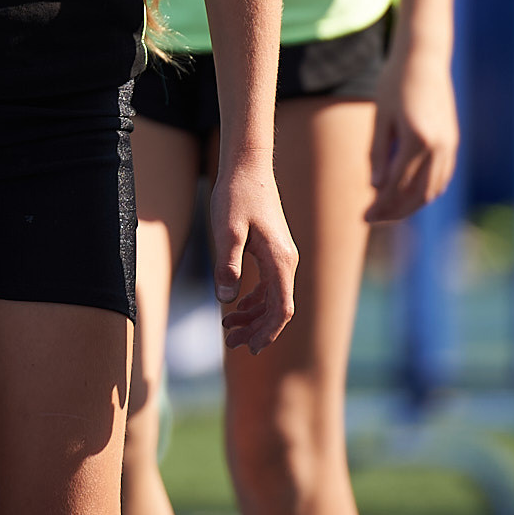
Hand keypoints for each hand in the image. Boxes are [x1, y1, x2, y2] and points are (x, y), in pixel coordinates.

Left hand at [210, 149, 297, 354]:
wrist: (246, 166)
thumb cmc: (236, 195)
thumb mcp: (226, 230)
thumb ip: (227, 265)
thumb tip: (227, 300)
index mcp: (280, 260)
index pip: (281, 308)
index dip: (268, 332)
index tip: (251, 348)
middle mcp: (287, 261)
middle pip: (277, 308)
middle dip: (257, 329)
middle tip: (232, 345)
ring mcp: (281, 256)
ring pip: (272, 298)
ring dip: (253, 317)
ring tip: (229, 331)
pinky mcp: (272, 250)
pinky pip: (268, 285)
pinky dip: (253, 300)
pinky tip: (236, 307)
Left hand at [367, 48, 459, 222]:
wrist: (424, 56)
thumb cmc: (395, 82)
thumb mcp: (380, 116)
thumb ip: (378, 153)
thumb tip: (376, 188)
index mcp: (416, 139)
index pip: (396, 186)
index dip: (380, 205)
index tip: (363, 217)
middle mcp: (438, 146)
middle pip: (417, 194)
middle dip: (395, 212)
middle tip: (372, 218)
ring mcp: (449, 144)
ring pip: (433, 189)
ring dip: (411, 205)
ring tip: (389, 211)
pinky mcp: (453, 140)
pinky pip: (442, 176)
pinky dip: (426, 191)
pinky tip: (409, 194)